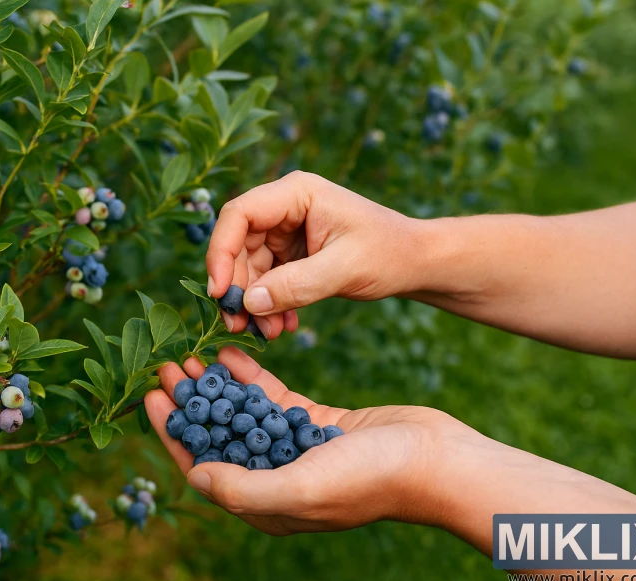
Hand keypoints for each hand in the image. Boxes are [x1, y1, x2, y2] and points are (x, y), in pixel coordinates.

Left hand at [144, 347, 474, 534]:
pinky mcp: (318, 422)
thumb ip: (243, 488)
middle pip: (218, 436)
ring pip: (243, 413)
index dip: (173, 434)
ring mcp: (297, 448)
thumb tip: (193, 475)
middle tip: (166, 365)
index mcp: (267, 503)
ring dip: (215, 386)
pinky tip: (231, 354)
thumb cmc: (371, 481)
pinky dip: (251, 376)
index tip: (149, 397)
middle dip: (189, 403)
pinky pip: (274, 398)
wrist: (436, 460)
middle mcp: (277, 477)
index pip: (204, 467)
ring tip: (190, 355)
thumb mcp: (301, 489)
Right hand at [205, 171, 426, 339]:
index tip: (220, 292)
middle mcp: (285, 208)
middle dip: (236, 287)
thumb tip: (249, 303)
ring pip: (248, 266)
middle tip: (239, 326)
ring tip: (269, 332)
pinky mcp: (291, 254)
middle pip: (238, 243)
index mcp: (296, 193)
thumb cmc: (389, 253)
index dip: (221, 251)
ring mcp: (286, 231)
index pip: (239, 214)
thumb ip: (296, 285)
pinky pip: (266, 280)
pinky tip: (282, 326)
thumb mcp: (344, 270)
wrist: (415, 263)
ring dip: (253, 303)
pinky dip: (269, 304)